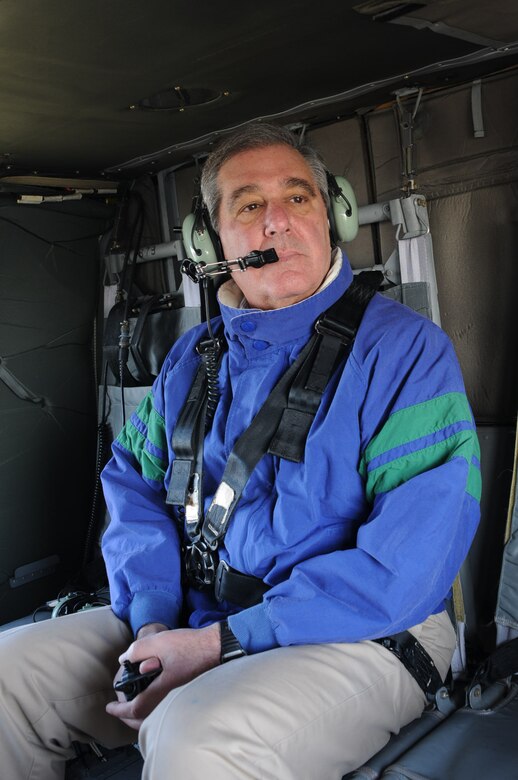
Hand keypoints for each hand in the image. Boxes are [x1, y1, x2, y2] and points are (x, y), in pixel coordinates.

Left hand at [106, 623, 220, 729]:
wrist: (216, 646)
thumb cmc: (191, 646)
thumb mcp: (158, 641)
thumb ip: (137, 650)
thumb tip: (125, 660)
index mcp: (161, 691)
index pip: (135, 709)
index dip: (119, 710)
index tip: (109, 707)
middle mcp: (170, 700)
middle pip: (143, 720)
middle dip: (128, 716)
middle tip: (119, 709)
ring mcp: (178, 698)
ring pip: (154, 717)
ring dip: (140, 713)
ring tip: (133, 703)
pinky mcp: (185, 694)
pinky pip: (164, 709)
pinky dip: (153, 708)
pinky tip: (153, 696)